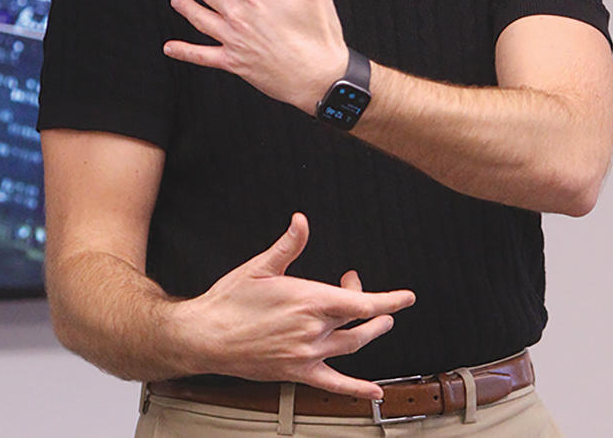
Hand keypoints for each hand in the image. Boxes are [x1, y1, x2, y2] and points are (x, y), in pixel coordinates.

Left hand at [163, 0, 347, 112]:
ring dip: (186, 7)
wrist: (320, 76)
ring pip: (199, 18)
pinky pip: (201, 55)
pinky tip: (170, 48)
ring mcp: (233, 39)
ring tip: (177, 0)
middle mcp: (238, 14)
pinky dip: (183, 51)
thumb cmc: (319, 33)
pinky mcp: (234, 62)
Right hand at [177, 213, 414, 398]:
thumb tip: (302, 221)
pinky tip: (375, 392)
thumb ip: (289, 244)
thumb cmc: (231, 300)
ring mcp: (307, 354)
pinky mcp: (297, 373)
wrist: (206, 337)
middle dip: (369, 304)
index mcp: (310, 300)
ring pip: (352, 346)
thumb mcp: (262, 265)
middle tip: (356, 285)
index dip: (388, 299)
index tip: (407, 297)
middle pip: (358, 319)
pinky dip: (358, 389)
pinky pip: (334, 384)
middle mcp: (314, 329)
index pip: (361, 301)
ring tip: (379, 325)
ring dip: (370, 334)